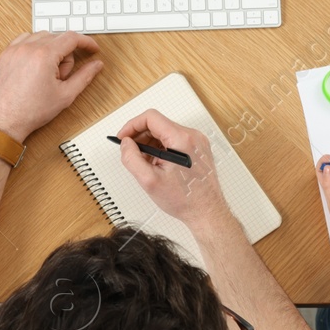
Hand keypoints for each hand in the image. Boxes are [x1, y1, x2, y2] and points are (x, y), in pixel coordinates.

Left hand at [0, 31, 102, 139]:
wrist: (5, 120)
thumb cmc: (31, 111)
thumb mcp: (65, 95)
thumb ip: (85, 76)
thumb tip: (97, 65)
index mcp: (44, 56)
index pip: (72, 38)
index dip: (86, 42)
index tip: (92, 48)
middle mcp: (28, 48)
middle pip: (58, 38)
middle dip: (66, 55)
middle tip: (62, 76)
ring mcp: (15, 50)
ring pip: (42, 37)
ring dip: (51, 49)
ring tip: (48, 72)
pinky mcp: (6, 54)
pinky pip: (25, 39)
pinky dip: (35, 47)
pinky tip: (37, 64)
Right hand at [117, 109, 230, 230]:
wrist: (206, 212)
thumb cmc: (185, 200)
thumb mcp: (149, 181)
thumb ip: (132, 158)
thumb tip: (126, 144)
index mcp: (182, 140)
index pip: (151, 117)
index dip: (132, 125)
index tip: (124, 137)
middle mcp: (192, 137)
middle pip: (158, 124)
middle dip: (140, 137)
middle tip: (130, 152)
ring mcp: (197, 143)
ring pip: (165, 133)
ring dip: (150, 144)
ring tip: (145, 164)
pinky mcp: (197, 150)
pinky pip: (174, 141)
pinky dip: (161, 149)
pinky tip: (157, 165)